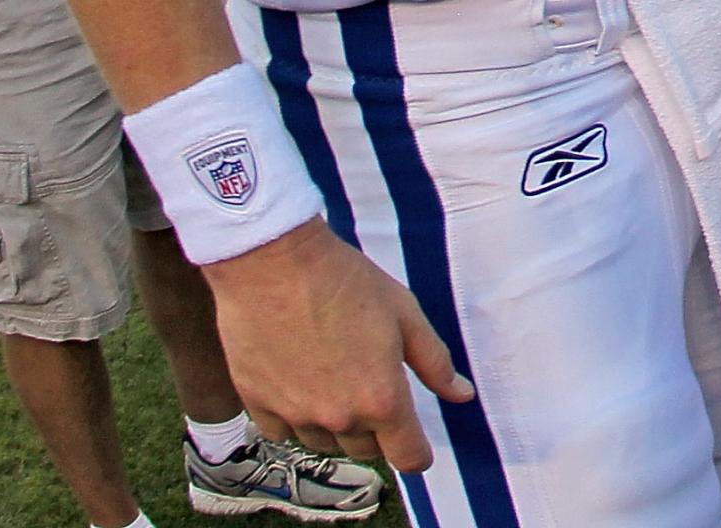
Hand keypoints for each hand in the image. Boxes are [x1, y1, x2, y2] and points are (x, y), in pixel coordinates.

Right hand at [202, 218, 472, 470]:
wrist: (273, 261)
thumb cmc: (344, 280)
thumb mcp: (404, 313)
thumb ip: (435, 362)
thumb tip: (462, 395)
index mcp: (381, 399)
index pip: (408, 458)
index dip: (418, 453)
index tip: (417, 444)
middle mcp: (338, 417)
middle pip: (366, 450)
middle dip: (375, 429)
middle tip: (371, 386)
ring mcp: (295, 414)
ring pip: (323, 442)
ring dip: (334, 424)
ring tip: (333, 378)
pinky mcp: (257, 404)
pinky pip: (282, 431)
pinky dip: (293, 416)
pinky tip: (296, 382)